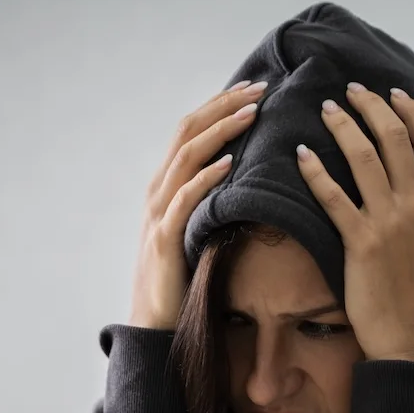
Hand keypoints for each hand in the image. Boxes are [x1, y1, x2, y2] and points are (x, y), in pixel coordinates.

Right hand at [128, 78, 268, 329]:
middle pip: (187, 132)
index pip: (189, 131)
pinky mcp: (165, 239)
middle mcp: (157, 192)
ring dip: (221, 131)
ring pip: (186, 157)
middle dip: (223, 106)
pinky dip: (207, 177)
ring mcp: (158, 214)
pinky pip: (185, 200)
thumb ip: (210, 204)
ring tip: (252, 113)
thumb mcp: (196, 232)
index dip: (218, 106)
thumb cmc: (180, 281)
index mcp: (165, 187)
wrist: (153, 325)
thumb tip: (243, 180)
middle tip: (260, 88)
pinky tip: (230, 163)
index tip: (251, 89)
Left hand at [295, 82, 413, 363]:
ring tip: (328, 109)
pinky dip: (315, 172)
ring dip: (344, 127)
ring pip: (364, 159)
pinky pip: (333, 198)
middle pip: (394, 139)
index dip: (411, 112)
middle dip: (372, 107)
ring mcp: (386, 223)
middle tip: (352, 90)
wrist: (411, 340)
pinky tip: (301, 154)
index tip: (394, 94)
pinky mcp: (359, 242)